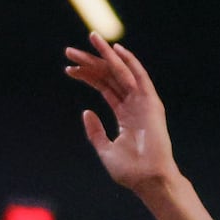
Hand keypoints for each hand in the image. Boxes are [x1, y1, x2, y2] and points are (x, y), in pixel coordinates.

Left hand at [65, 33, 178, 193]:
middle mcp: (134, 104)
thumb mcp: (105, 149)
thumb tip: (86, 111)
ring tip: (90, 39)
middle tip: (69, 51)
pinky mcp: (151, 103)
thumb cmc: (129, 170)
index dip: (86, 76)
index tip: (68, 69)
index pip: (103, 87)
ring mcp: (143, 102)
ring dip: (106, 55)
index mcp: (125, 114)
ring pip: (121, 72)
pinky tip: (116, 50)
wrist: (148, 179)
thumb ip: (95, 131)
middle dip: (90, 62)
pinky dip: (130, 63)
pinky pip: (140, 78)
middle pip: (109, 76)